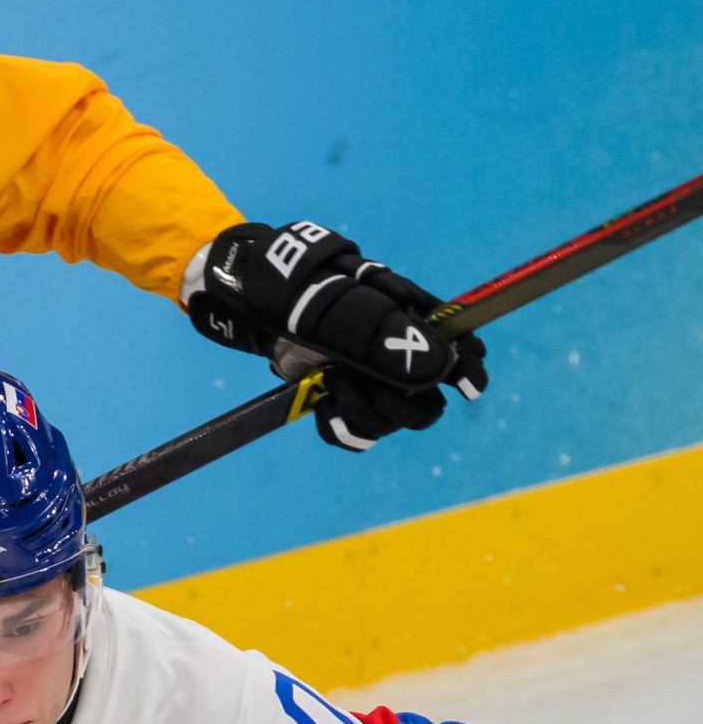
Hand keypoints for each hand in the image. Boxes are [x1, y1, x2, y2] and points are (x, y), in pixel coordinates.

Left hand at [186, 220, 487, 450]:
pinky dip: (338, 425)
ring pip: (388, 423)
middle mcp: (397, 358)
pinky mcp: (343, 400)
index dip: (466, 373)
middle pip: (425, 406)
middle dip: (395, 404)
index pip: (459, 357)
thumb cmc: (302, 290)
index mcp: (412, 325)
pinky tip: (322, 405)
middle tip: (357, 379)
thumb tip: (438, 368)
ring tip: (330, 384)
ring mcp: (370, 382)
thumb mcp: (342, 308)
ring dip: (359, 411)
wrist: (257, 302)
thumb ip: (387, 338)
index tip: (465, 385)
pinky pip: (355, 434)